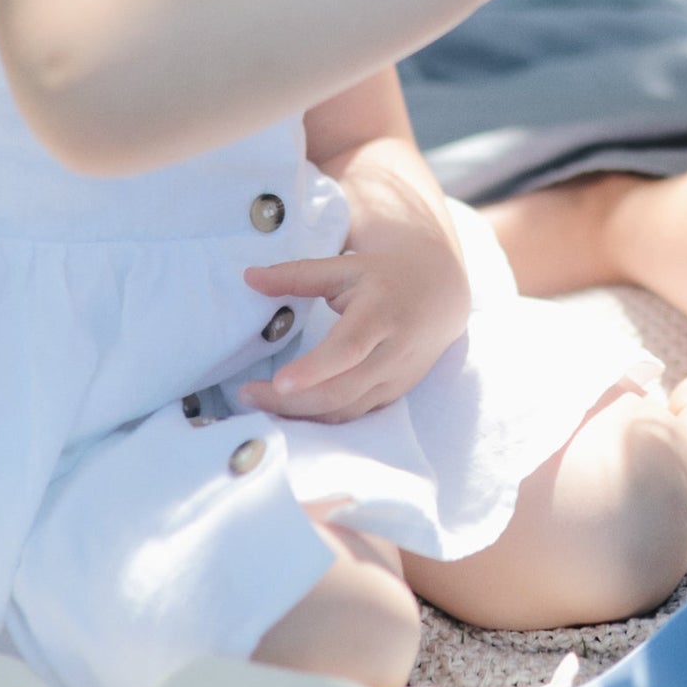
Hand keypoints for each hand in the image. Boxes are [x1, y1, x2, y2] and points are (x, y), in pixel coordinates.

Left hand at [236, 198, 470, 423]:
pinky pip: (353, 415)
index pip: (348, 349)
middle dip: (291, 401)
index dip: (314, 369)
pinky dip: (319, 418)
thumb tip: (249, 278)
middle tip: (246, 395)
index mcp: (380, 314)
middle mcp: (392, 352)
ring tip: (259, 403)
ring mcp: (395, 379)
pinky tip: (289, 411)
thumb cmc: (385, 277)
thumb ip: (297, 274)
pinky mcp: (393, 395)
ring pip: (345, 410)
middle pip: (341, 390)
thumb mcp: (345, 267)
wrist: (441, 295)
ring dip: (300, 415)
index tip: (279, 382)